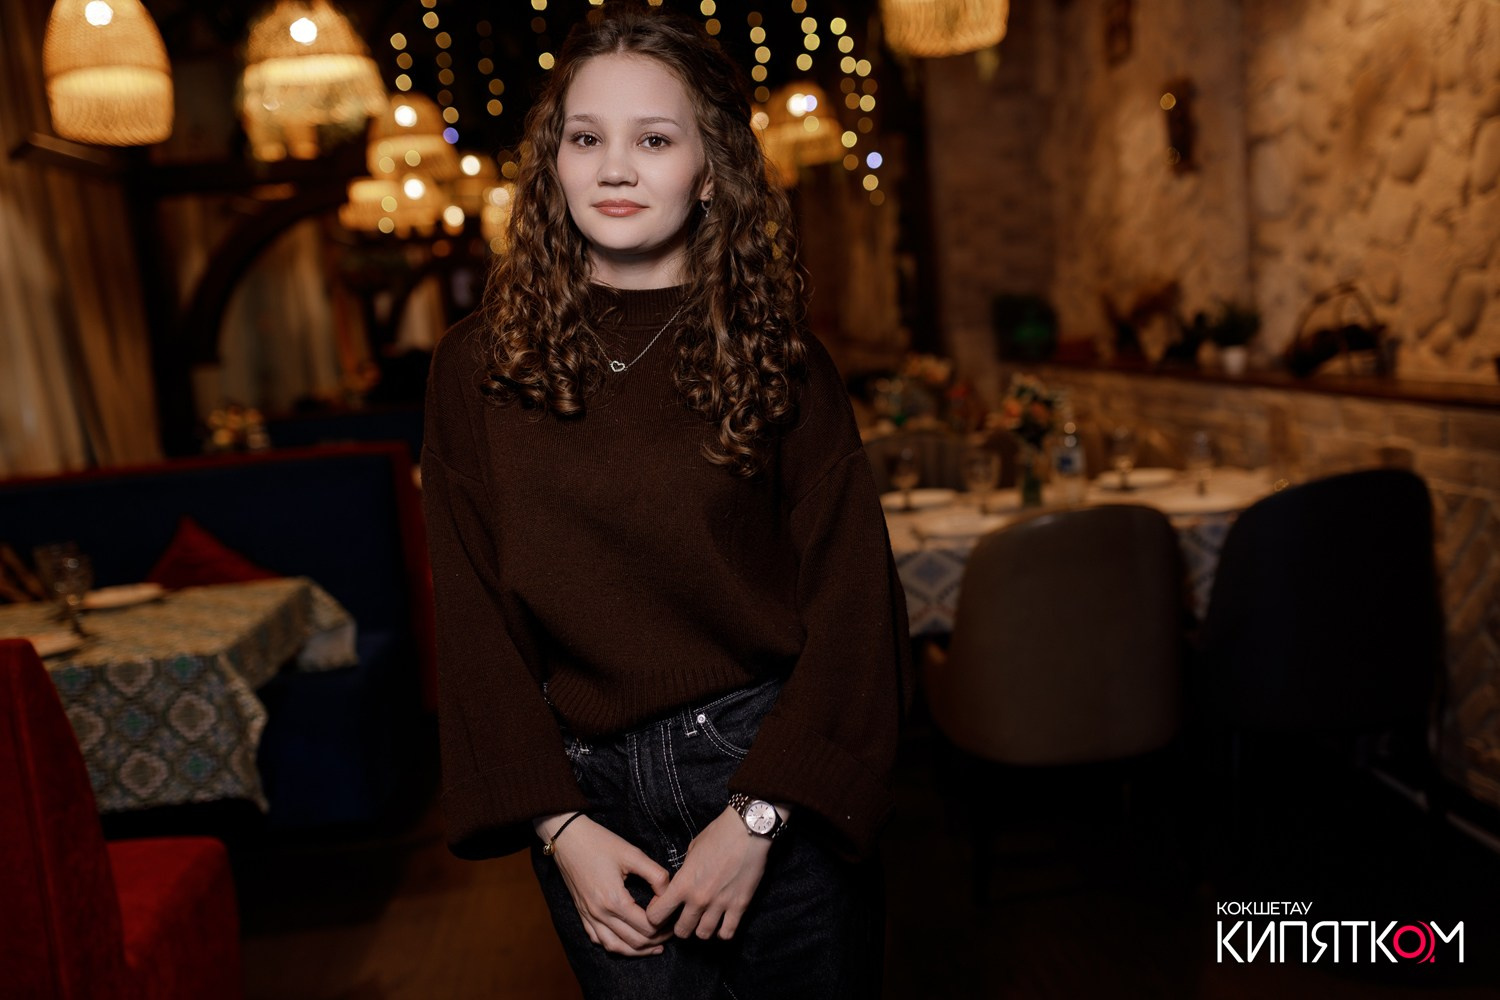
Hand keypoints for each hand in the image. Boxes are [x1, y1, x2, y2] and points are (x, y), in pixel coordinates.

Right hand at [546, 815, 672, 956]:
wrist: (567, 838)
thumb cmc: (599, 842)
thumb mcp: (632, 853)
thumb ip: (655, 874)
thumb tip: (668, 893)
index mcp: (614, 900)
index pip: (646, 927)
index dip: (663, 925)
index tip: (673, 917)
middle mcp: (600, 914)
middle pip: (634, 941)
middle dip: (656, 940)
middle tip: (670, 933)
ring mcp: (589, 916)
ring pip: (615, 947)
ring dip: (637, 950)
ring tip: (654, 946)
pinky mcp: (582, 913)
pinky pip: (599, 940)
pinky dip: (615, 945)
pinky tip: (626, 941)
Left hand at [645, 807, 770, 940]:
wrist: (747, 829)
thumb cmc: (718, 834)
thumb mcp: (692, 850)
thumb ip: (684, 873)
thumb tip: (680, 886)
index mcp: (682, 883)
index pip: (656, 916)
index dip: (656, 916)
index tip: (663, 911)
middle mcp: (698, 899)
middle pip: (681, 931)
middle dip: (680, 926)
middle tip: (685, 918)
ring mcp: (719, 904)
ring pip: (703, 935)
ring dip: (702, 930)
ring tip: (705, 920)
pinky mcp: (739, 906)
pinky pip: (727, 933)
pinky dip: (723, 932)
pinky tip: (722, 923)